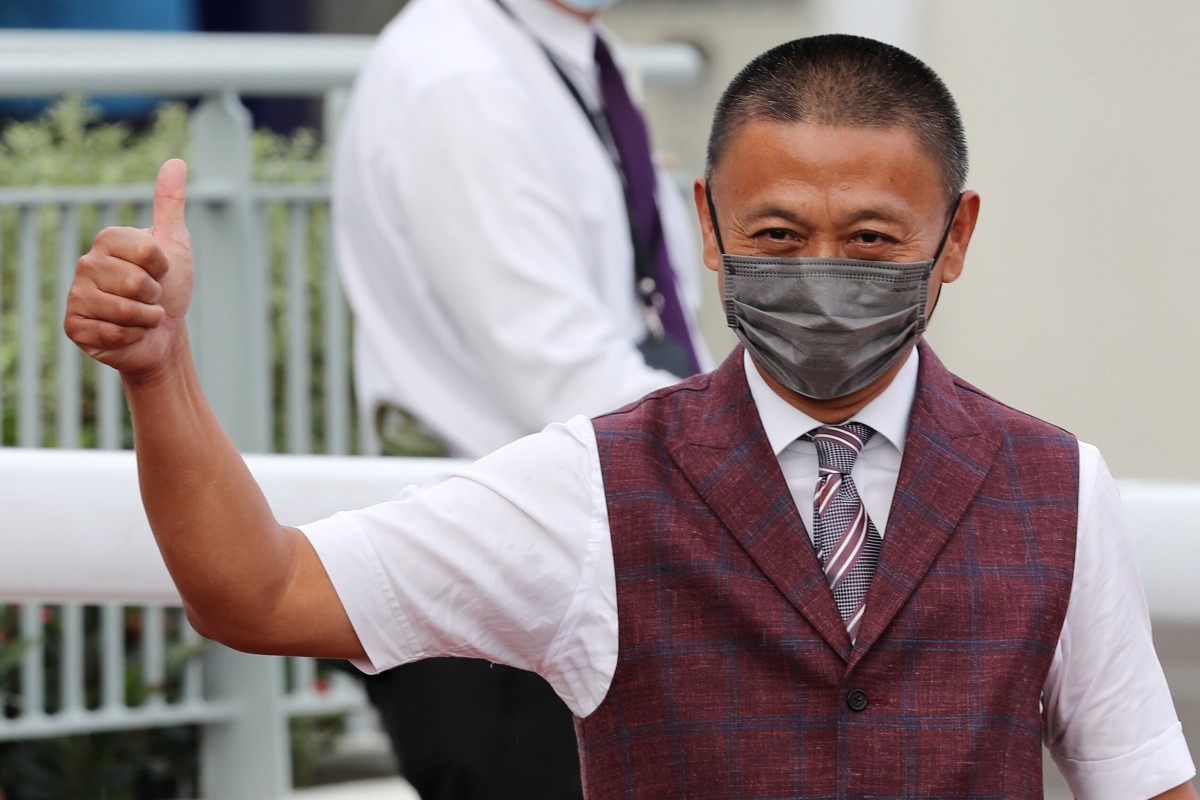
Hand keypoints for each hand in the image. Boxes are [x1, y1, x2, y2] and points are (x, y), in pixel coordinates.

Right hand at [64, 159, 194, 378]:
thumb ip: (170, 205)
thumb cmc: (169, 289)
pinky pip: (113, 333)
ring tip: (141, 315)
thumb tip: (176, 162)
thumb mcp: (175, 245)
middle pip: (137, 282)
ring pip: (125, 310)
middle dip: (155, 297)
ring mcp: (77, 295)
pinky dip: (131, 337)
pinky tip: (126, 333)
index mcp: (108, 240)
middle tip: (150, 298)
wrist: (162, 334)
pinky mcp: (75, 326)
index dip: (164, 268)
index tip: (160, 272)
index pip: (148, 252)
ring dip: (146, 319)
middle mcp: (86, 264)